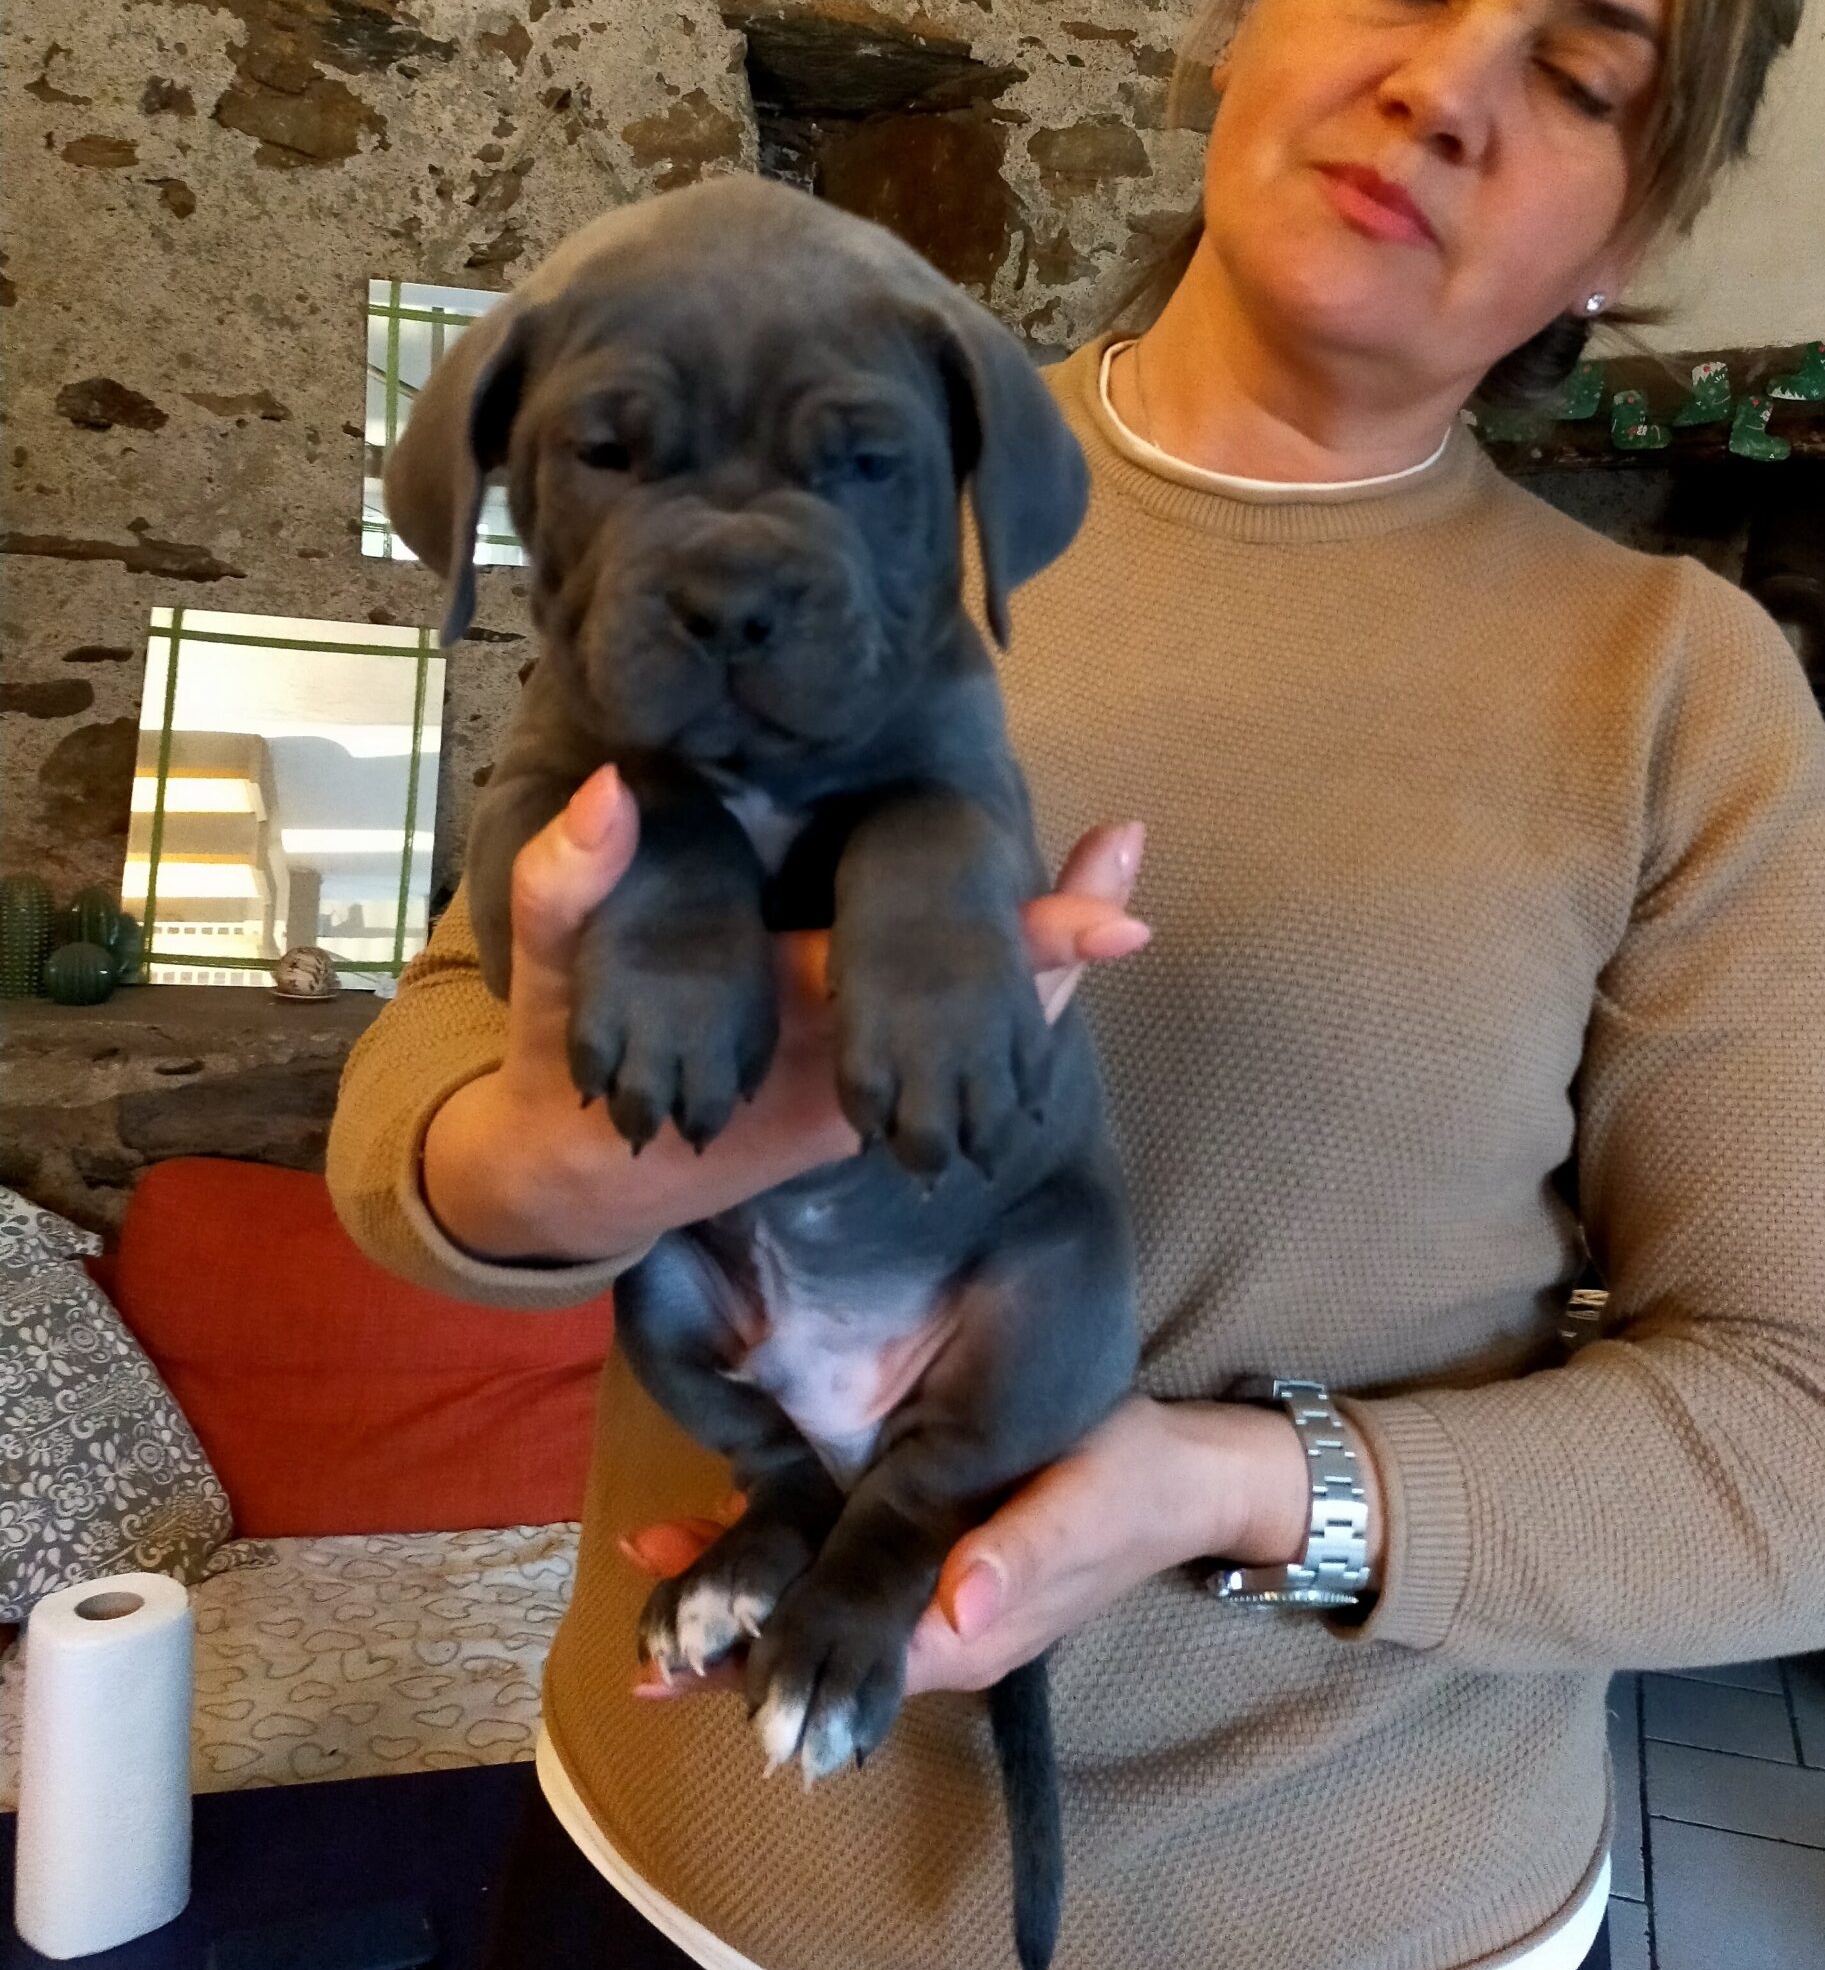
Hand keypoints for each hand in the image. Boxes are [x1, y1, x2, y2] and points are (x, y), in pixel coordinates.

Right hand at [422, 768, 1150, 1262]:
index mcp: (795, 1025)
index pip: (922, 981)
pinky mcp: (855, 1087)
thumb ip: (566, 886)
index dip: (1023, 947)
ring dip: (1041, 958)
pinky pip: (946, 1033)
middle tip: (1131, 854)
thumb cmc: (563, 1071)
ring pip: (975, 1029)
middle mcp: (849, 1068)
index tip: (1116, 916)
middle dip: (1055, 943)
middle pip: (983, 1015)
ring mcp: (860, 1087)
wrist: (580, 1179)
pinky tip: (1048, 910)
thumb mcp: (549, 979)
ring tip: (1119, 854)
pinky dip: (997, 976)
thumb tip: (608, 789)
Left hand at [625, 1395, 1318, 1703]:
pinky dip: (782, 1542)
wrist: (1184, 1471)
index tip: (676, 1657)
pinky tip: (727, 1510)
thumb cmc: (1133, 1481)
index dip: (756, 1662)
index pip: (839, 1661)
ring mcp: (929, 1590)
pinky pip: (840, 1558)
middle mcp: (933, 1624)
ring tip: (654, 1550)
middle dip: (726, 1629)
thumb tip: (957, 1606)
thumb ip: (1025, 1554)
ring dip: (742, 1582)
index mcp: (963, 1630)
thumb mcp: (1088, 1504)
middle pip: (811, 1640)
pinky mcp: (930, 1546)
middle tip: (638, 1617)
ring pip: (817, 1601)